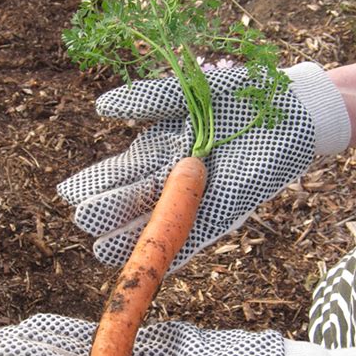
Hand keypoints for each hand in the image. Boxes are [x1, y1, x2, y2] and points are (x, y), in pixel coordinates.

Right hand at [58, 66, 317, 270]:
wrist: (287, 109)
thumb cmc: (237, 96)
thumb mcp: (187, 93)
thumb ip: (146, 100)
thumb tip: (100, 108)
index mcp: (158, 151)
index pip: (118, 172)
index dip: (94, 183)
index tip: (68, 194)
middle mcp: (171, 179)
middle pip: (132, 199)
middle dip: (108, 210)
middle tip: (84, 220)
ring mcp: (195, 197)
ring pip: (156, 222)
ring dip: (133, 237)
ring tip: (104, 249)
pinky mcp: (224, 210)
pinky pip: (196, 235)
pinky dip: (175, 250)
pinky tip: (153, 261)